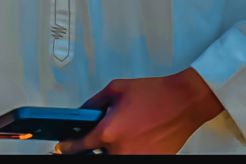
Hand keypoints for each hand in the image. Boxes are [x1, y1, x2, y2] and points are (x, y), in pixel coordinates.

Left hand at [55, 68, 223, 154]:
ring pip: (113, 157)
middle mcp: (120, 150)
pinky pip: (131, 156)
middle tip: (102, 133)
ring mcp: (135, 158)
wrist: (182, 102)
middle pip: (95, 155)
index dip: (67, 147)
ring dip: (112, 148)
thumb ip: (93, 102)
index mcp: (108, 132)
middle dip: (94, 146)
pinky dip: (130, 148)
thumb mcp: (116, 89)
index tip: (63, 147)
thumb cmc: (154, 94)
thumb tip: (82, 113)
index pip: (77, 148)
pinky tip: (137, 136)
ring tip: (124, 131)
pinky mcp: (149, 161)